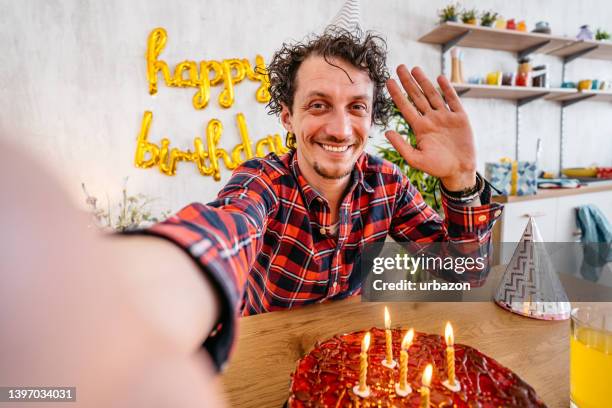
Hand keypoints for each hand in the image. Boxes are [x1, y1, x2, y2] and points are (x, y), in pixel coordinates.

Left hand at [385, 65, 475, 190]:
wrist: (459, 171)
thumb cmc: (437, 167)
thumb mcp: (415, 159)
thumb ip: (401, 145)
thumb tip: (386, 132)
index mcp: (419, 128)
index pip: (405, 107)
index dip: (397, 94)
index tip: (388, 81)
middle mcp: (431, 119)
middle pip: (417, 97)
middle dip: (408, 82)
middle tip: (399, 67)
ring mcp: (445, 117)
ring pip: (433, 95)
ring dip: (424, 82)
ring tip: (415, 69)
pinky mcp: (460, 118)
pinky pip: (452, 100)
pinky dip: (447, 89)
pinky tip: (440, 78)